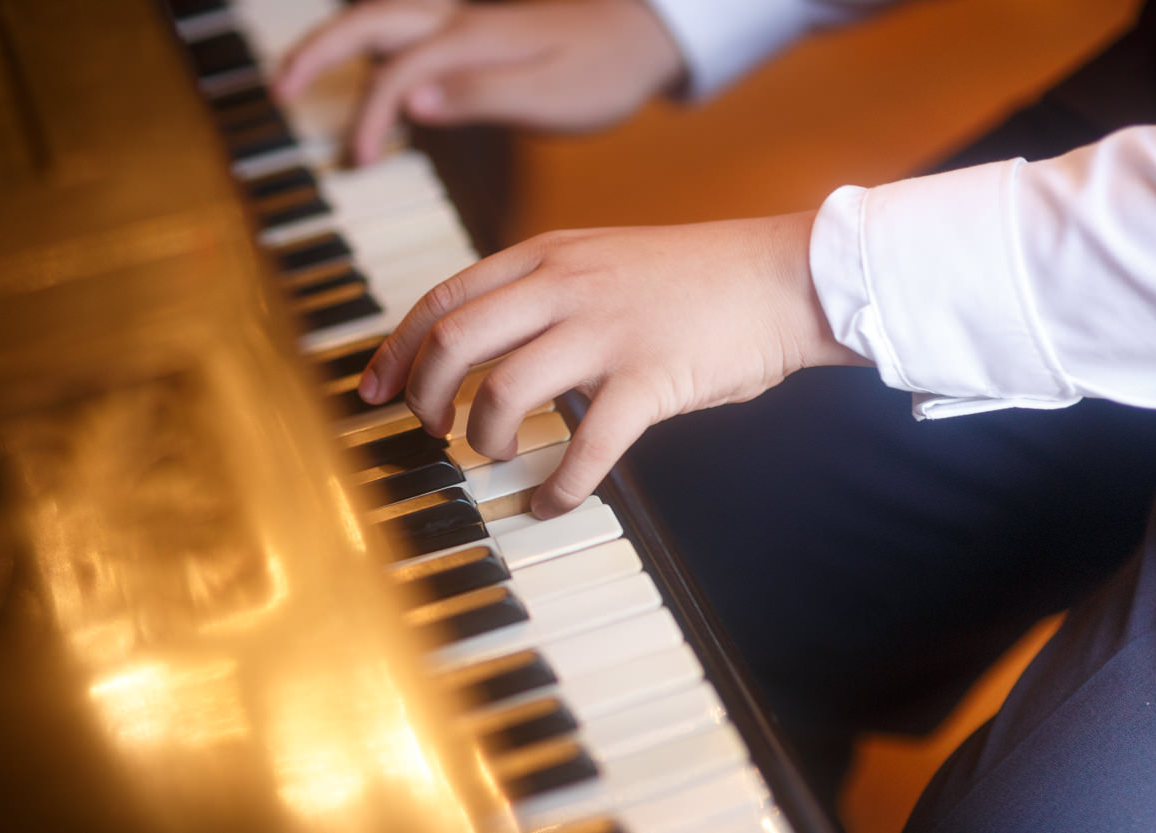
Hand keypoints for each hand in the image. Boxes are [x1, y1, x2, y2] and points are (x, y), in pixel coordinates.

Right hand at [275, 0, 684, 163]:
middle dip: (317, 51)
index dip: (369, 115)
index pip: (397, 71)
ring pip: (383, 18)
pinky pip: (409, 30)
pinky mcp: (477, 31)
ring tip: (300, 78)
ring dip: (338, 43)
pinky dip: (375, 49)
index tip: (359, 162)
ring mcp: (467, 20)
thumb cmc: (606, 69)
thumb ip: (479, 97)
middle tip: (277, 89)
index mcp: (474, 38)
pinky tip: (371, 80)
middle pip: (369, 20)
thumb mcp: (551, 94)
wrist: (649, 34)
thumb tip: (411, 104)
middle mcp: (462, 19)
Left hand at [358, 213, 867, 516]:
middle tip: (430, 430)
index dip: (396, 351)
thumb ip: (543, 290)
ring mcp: (607, 329)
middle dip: (423, 395)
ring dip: (484, 436)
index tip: (373, 391)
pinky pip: (586, 446)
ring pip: (503, 391)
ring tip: (493, 455)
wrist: (782, 276)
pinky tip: (550, 502)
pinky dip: (558, 486)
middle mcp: (565, 285)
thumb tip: (485, 346)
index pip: (441, 299)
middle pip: (455, 342)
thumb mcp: (602, 258)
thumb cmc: (694, 278)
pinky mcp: (650, 376)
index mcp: (547, 255)